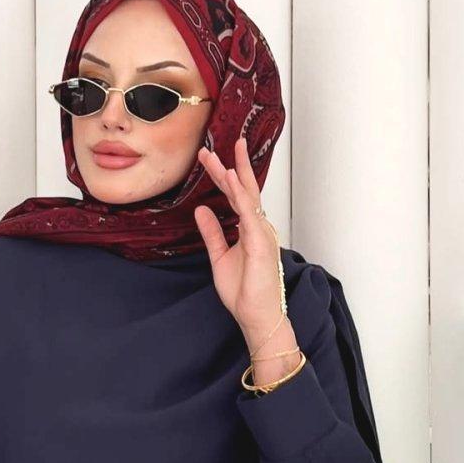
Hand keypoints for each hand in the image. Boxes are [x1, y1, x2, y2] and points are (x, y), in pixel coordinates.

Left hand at [193, 136, 287, 350]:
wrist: (256, 315)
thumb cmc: (244, 291)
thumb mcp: (219, 256)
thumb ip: (212, 232)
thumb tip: (202, 210)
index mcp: (249, 229)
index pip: (234, 196)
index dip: (221, 177)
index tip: (208, 159)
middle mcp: (257, 226)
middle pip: (242, 189)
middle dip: (227, 166)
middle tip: (210, 147)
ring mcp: (261, 232)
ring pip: (246, 195)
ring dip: (231, 173)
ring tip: (217, 156)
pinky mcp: (260, 240)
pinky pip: (249, 211)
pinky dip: (239, 193)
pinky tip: (229, 177)